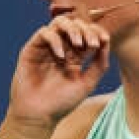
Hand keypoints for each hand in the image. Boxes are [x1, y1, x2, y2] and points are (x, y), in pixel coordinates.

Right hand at [0, 15, 109, 138]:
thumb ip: (99, 64)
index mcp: (75, 56)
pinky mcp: (31, 49)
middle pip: (75, 24)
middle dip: (87, 30)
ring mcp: (46, 48)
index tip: (104, 41)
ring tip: (79, 44)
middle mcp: (61, 48)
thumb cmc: (62, 103)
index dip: (97, 32)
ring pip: (59, 23)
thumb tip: (107, 43)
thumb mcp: (87, 83)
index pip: (87, 33)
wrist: (39, 115)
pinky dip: (55, 39)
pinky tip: (61, 56)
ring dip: (72, 29)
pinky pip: (44, 32)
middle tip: (92, 44)